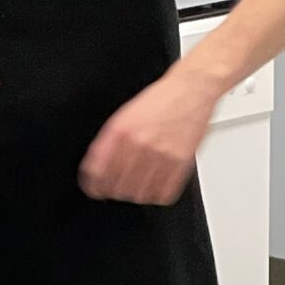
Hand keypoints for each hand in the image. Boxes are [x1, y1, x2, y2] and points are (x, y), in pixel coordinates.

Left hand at [80, 66, 216, 204]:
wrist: (191, 89)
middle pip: (117, 185)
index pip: (97, 170)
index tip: (93, 189)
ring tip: (135, 188)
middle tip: (115, 189)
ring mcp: (161, 154)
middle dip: (113, 191)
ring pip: (140, 193)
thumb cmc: (161, 99)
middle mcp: (139, 143)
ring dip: (135, 194)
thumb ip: (111, 139)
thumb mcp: (125, 114)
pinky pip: (165, 193)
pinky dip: (157, 195)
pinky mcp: (181, 162)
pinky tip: (155, 188)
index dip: (93, 185)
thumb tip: (98, 164)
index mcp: (120, 130)